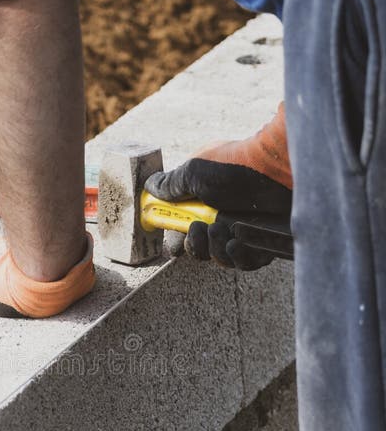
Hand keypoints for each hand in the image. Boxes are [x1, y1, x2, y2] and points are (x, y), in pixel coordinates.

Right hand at [145, 103, 292, 270]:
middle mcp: (223, 216)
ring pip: (219, 258)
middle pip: (199, 249)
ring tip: (221, 228)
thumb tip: (150, 188)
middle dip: (194, 246)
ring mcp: (244, 231)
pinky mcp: (263, 244)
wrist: (279, 170)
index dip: (175, 237)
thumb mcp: (194, 171)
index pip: (182, 228)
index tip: (173, 236)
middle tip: (198, 229)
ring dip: (214, 249)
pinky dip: (237, 257)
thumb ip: (171, 184)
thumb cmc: (236, 166)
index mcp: (204, 200)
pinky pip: (244, 264)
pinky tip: (236, 242)